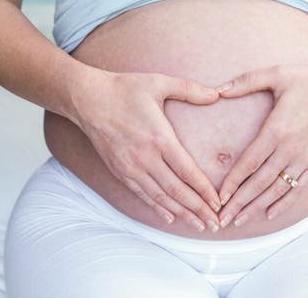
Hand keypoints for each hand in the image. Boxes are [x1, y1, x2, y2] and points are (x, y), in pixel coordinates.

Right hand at [75, 68, 222, 230]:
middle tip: (215, 224)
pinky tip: (170, 217)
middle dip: (198, 209)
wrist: (89, 99)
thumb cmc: (125, 88)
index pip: (187, 171)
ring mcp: (131, 167)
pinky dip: (158, 208)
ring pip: (160, 197)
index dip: (204, 189)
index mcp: (159, 137)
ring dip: (181, 213)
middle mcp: (146, 157)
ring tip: (199, 225)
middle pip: (176, 190)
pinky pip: (142, 195)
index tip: (218, 202)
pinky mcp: (120, 171)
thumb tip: (217, 94)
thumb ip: (189, 89)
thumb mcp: (159, 82)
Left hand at [213, 62, 307, 227]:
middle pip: (260, 182)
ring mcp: (306, 159)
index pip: (250, 162)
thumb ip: (246, 81)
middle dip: (239, 202)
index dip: (233, 182)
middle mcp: (290, 149)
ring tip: (239, 220)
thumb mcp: (277, 73)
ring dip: (257, 207)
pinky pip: (298, 189)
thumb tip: (218, 89)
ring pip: (277, 190)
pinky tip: (269, 213)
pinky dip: (283, 203)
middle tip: (221, 219)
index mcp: (277, 129)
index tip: (219, 196)